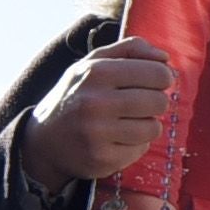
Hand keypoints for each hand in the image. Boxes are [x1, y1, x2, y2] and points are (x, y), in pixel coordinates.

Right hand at [27, 40, 177, 185]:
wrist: (45, 139)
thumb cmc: (76, 95)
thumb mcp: (93, 63)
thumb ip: (129, 49)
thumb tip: (165, 58)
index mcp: (96, 72)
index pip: (157, 74)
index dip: (162, 78)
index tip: (154, 82)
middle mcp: (96, 102)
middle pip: (159, 101)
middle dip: (156, 102)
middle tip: (140, 104)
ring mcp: (98, 134)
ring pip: (153, 128)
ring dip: (146, 124)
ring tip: (127, 121)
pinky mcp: (102, 159)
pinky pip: (141, 149)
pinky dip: (135, 144)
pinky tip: (117, 139)